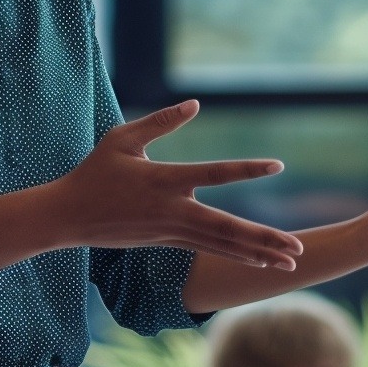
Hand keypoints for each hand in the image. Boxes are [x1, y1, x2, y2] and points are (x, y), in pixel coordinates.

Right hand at [46, 102, 304, 269]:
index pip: (213, 173)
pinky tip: (260, 261)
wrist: (68, 217)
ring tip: (291, 261)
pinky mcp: (168, 243)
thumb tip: (196, 105)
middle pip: (227, 227)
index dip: (246, 169)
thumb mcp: (122, 138)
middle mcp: (173, 211)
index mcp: (163, 180)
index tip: (276, 166)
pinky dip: (237, 255)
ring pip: (222, 245)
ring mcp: (171, 231)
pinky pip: (210, 249)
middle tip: (299, 247)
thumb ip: (161, 121)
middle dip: (265, 239)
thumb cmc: (94, 172)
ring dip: (259, 253)